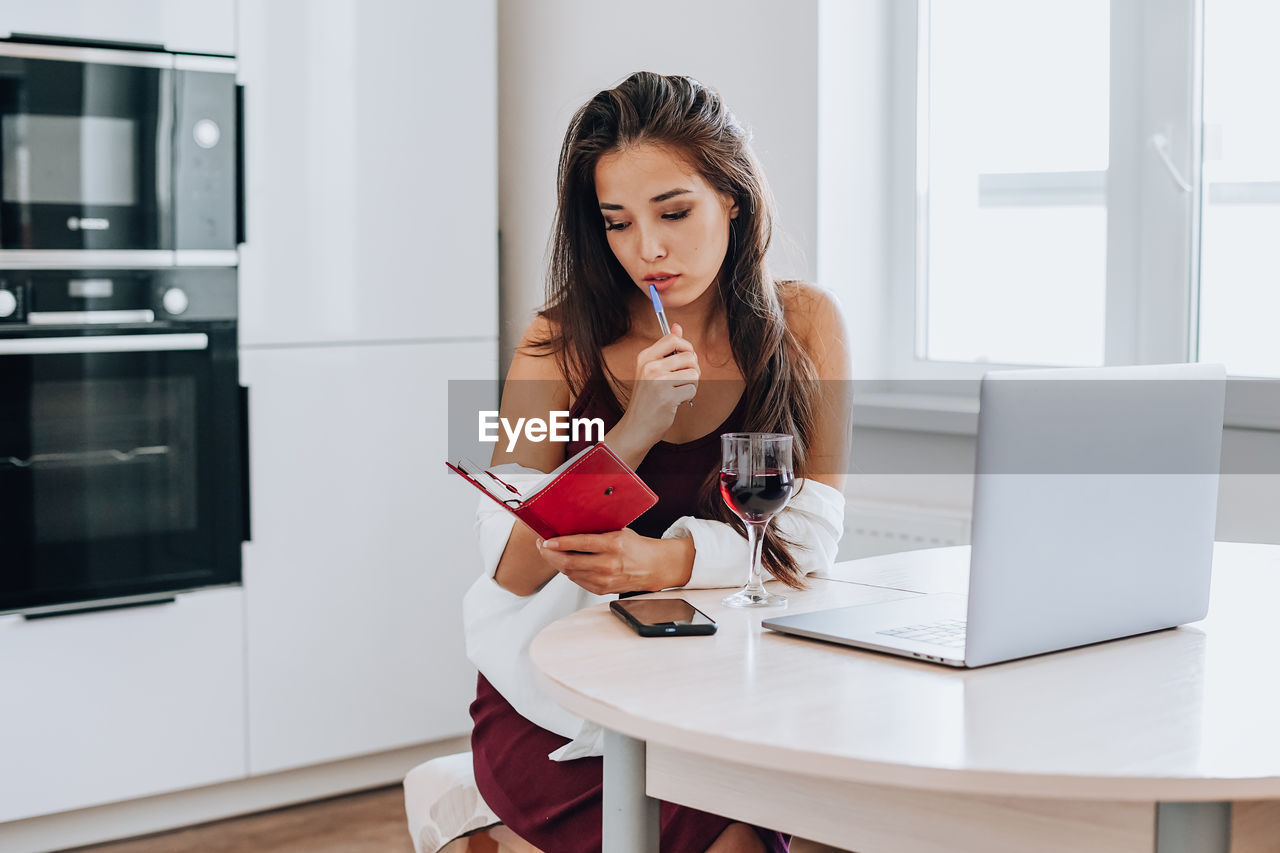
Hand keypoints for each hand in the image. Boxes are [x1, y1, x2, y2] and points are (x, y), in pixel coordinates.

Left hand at [536, 529, 692, 594]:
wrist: (655, 567)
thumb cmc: (637, 547)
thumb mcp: (619, 532)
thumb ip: (597, 532)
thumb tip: (571, 527)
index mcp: (613, 545)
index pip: (580, 544)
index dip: (559, 543)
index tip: (546, 540)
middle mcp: (608, 565)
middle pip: (569, 562)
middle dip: (550, 554)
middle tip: (543, 546)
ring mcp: (604, 580)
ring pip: (570, 573)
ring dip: (557, 563)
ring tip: (551, 554)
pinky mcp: (602, 590)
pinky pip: (578, 581)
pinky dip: (569, 572)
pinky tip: (567, 564)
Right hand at [609, 323, 698, 457]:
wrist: (636, 427)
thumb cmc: (647, 398)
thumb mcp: (651, 370)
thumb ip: (666, 349)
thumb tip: (677, 326)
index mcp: (645, 357)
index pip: (673, 338)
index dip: (686, 347)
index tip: (685, 359)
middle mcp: (650, 367)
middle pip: (689, 355)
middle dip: (692, 368)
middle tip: (683, 379)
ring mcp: (658, 382)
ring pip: (694, 373)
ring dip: (691, 384)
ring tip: (678, 391)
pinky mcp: (667, 397)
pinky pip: (693, 389)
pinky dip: (689, 397)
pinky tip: (676, 401)